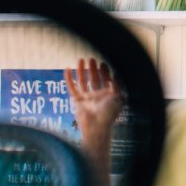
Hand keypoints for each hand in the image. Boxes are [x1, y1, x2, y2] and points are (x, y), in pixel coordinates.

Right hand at [65, 58, 123, 184]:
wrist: (97, 127)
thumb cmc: (110, 114)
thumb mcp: (118, 97)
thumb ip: (117, 85)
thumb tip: (116, 74)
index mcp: (108, 95)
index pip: (106, 79)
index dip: (105, 71)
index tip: (103, 63)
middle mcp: (97, 95)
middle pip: (94, 79)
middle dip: (93, 69)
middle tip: (91, 59)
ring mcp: (86, 98)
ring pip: (83, 81)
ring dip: (81, 71)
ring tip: (81, 60)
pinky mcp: (77, 101)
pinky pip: (72, 88)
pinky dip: (69, 79)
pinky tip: (67, 69)